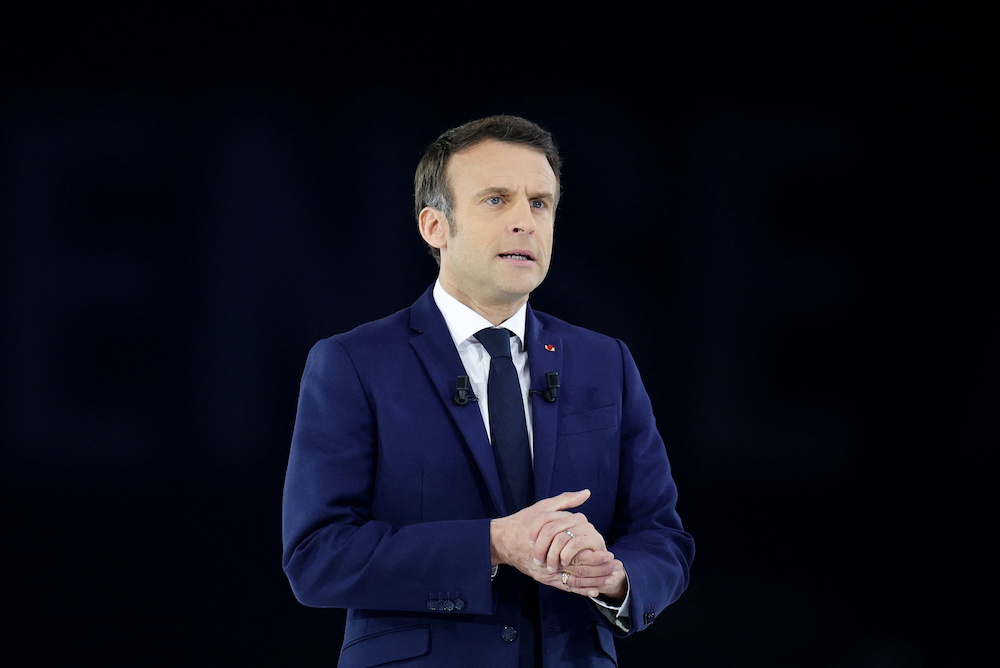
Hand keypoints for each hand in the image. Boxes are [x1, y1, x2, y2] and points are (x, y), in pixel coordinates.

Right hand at [490, 490, 624, 599]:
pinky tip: (594, 590)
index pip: (577, 554)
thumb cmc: (523, 521)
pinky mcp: (544, 578)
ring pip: (573, 580)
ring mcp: (546, 572)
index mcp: (551, 543)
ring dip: (593, 581)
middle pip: (578, 570)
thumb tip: (586, 493)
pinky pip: (565, 587)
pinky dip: (580, 589)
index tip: (610, 555)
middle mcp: (549, 561)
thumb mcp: (544, 507)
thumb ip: (566, 501)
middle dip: (599, 571)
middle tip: (616, 570)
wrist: (502, 540)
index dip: (595, 557)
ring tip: (610, 580)